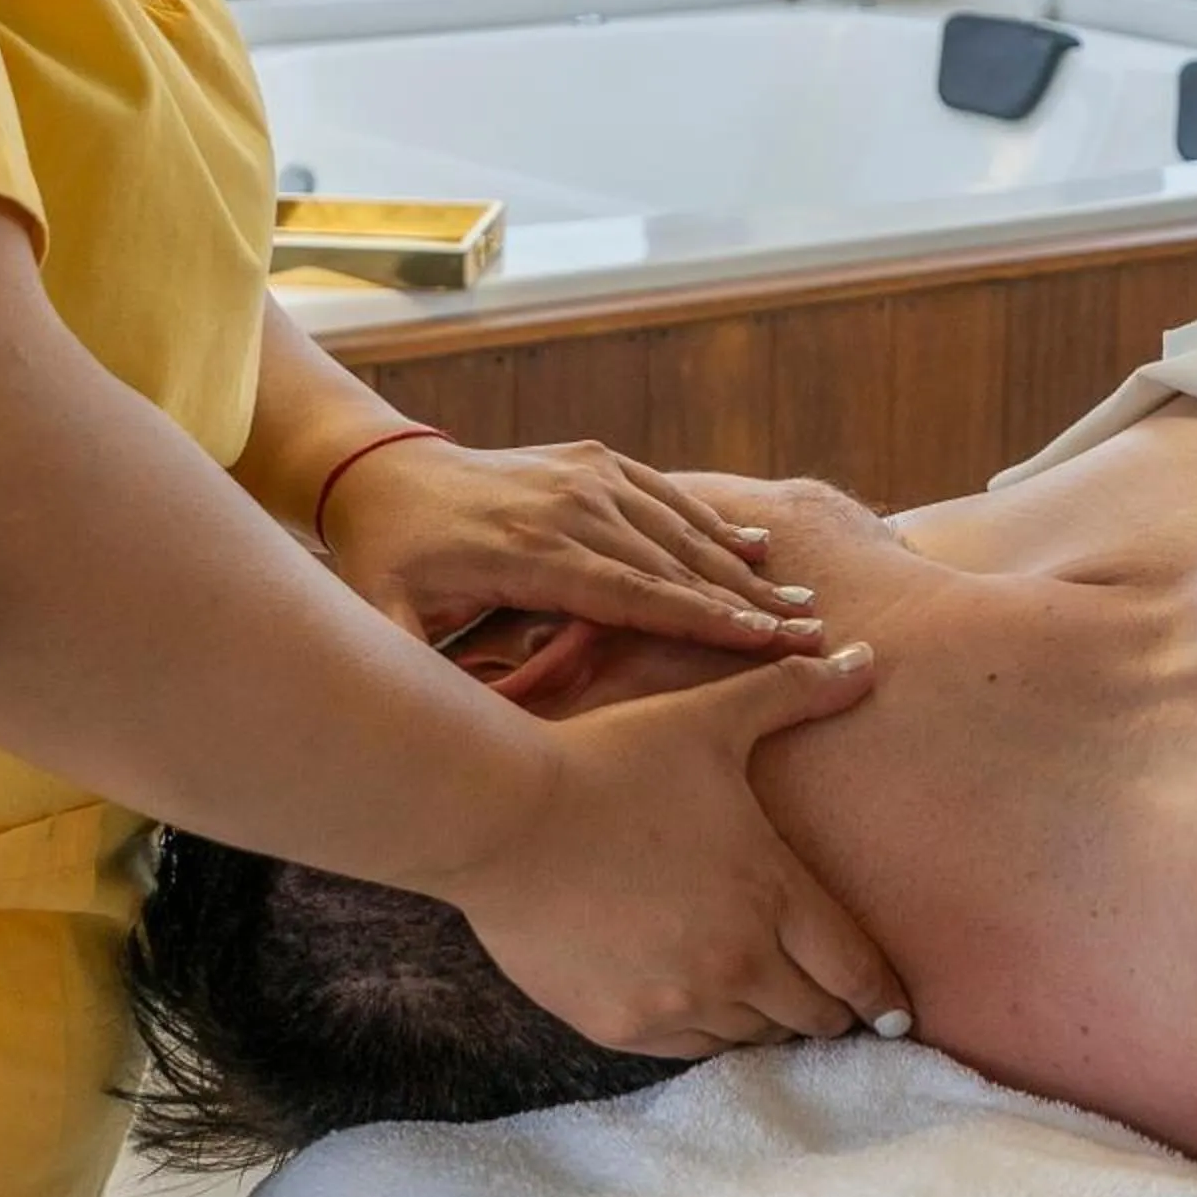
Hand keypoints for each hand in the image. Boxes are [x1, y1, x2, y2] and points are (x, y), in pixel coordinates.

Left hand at [319, 432, 824, 654]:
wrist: (385, 471)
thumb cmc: (389, 562)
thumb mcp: (384, 617)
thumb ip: (411, 667)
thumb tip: (434, 735)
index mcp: (531, 551)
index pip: (635, 593)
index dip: (701, 620)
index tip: (764, 645)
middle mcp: (570, 505)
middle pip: (674, 562)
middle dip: (746, 601)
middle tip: (812, 634)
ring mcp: (585, 476)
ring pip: (678, 528)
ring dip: (742, 566)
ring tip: (801, 599)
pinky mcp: (592, 461)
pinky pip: (663, 495)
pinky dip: (711, 521)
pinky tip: (756, 545)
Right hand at [446, 641, 914, 1055]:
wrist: (507, 817)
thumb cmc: (615, 758)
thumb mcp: (712, 716)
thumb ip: (796, 690)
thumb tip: (867, 656)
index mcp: (771, 892)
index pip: (855, 970)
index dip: (884, 999)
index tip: (899, 1016)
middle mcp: (736, 961)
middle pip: (811, 1017)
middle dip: (830, 1010)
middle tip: (834, 1004)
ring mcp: (677, 1001)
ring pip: (750, 1037)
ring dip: (766, 1020)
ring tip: (768, 1001)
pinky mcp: (621, 1025)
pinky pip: (688, 1049)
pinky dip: (707, 1031)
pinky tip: (704, 1004)